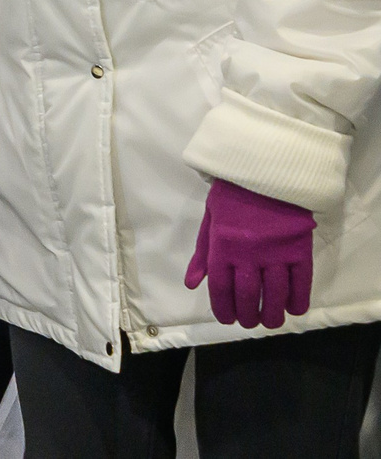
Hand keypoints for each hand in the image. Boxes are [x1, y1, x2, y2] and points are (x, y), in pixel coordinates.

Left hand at [185, 178, 314, 328]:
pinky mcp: (299, 249)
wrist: (265, 171)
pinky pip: (301, 282)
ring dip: (272, 313)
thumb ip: (202, 254)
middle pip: (248, 295)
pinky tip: (293, 309)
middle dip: (248, 315)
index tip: (228, 320)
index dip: (223, 309)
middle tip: (250, 322)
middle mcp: (247, 254)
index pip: (221, 288)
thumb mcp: (210, 221)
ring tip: (270, 321)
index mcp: (221, 246)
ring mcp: (276, 252)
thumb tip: (191, 284)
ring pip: (275, 294)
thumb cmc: (232, 195)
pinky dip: (298, 300)